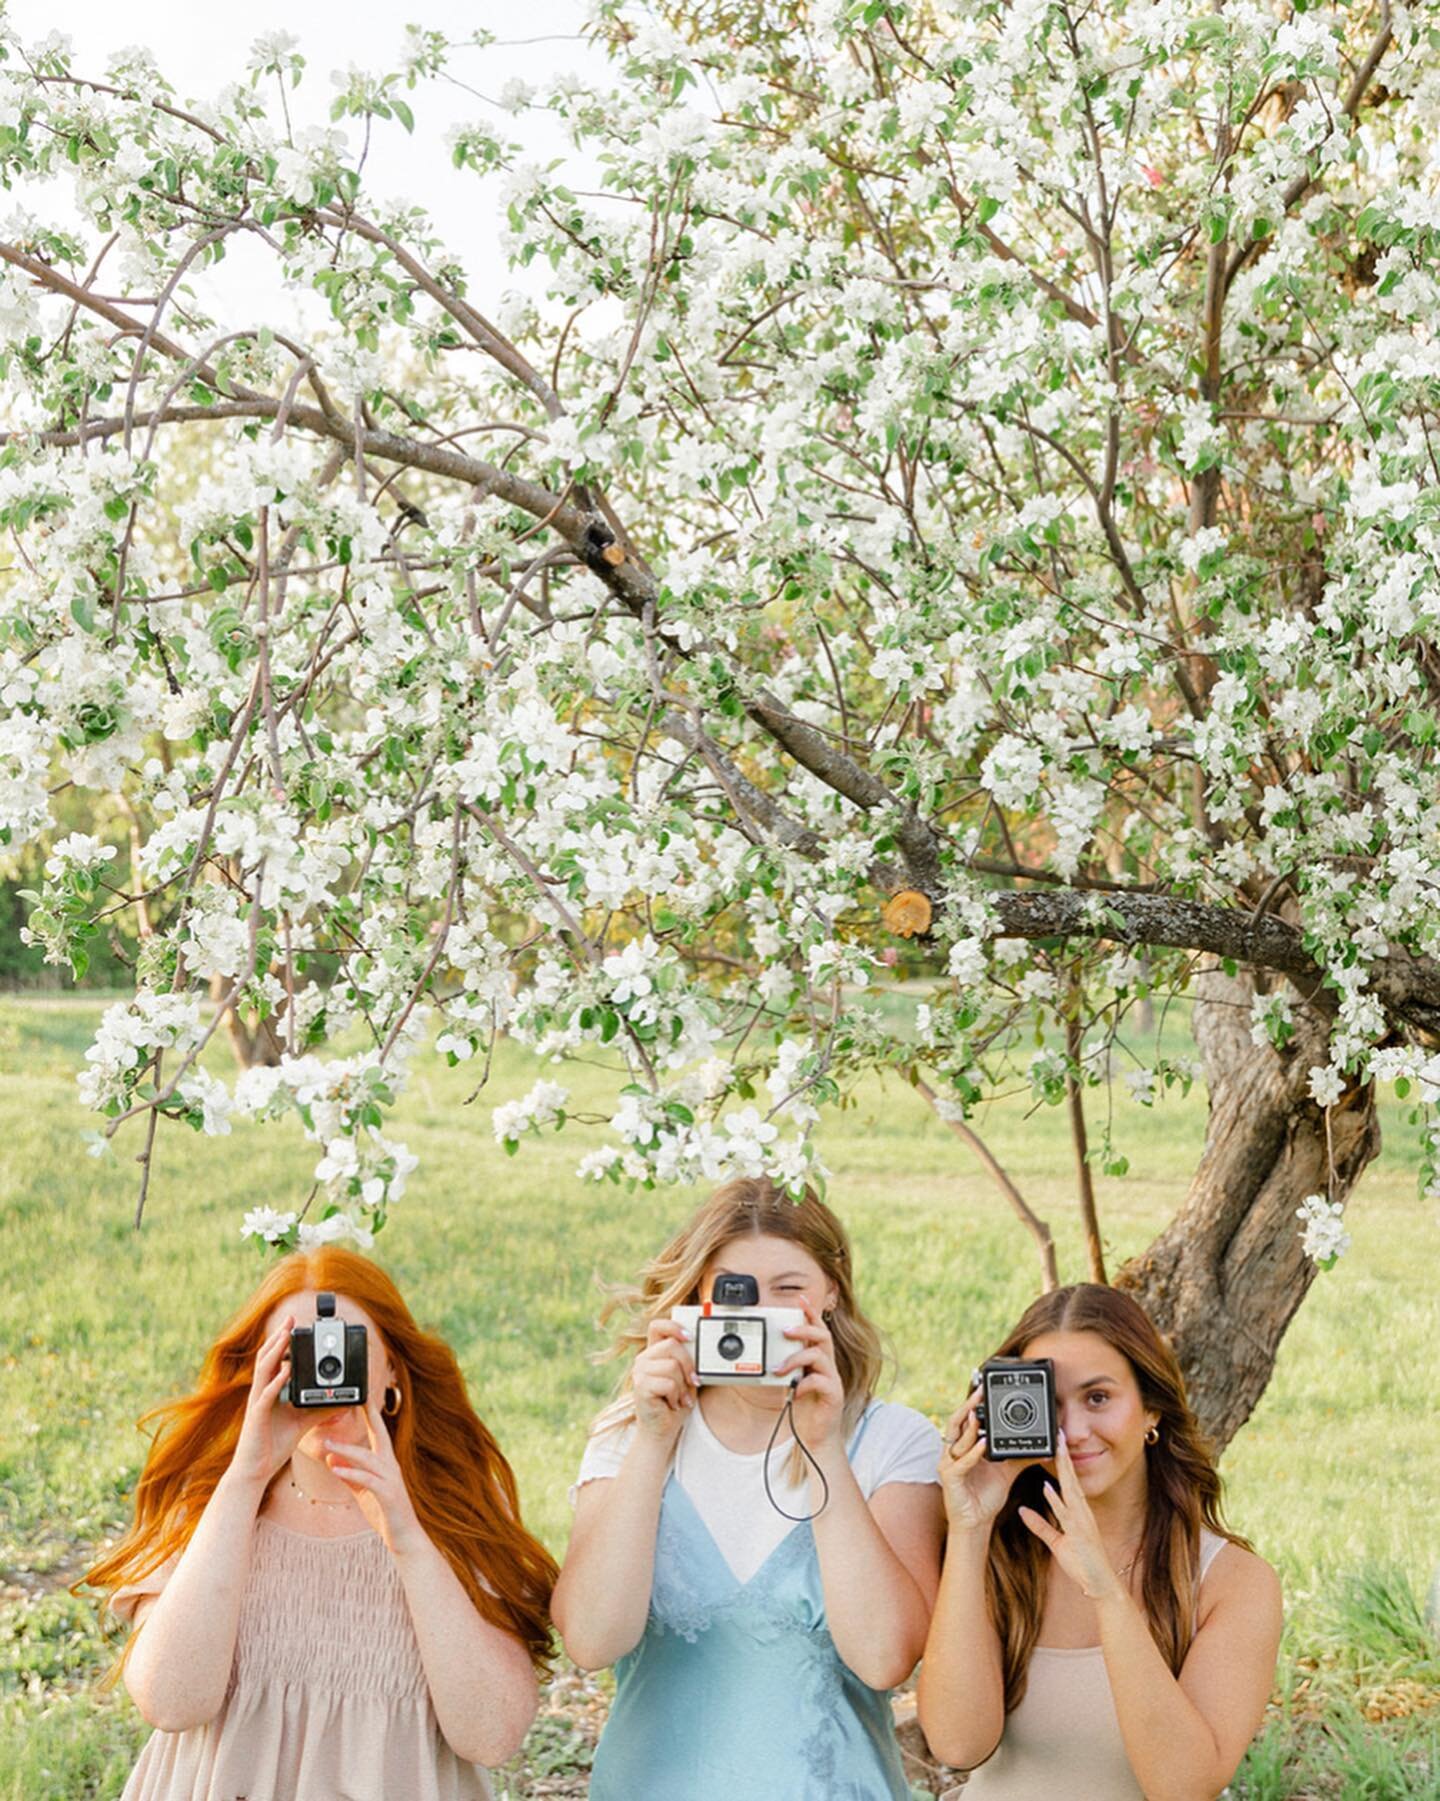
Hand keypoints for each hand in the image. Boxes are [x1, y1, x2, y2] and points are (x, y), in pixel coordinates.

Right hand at [229, 1317, 324, 1490]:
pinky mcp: (256, 1417)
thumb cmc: (274, 1446)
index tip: (296, 1326)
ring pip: (264, 1370)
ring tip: (287, 1334)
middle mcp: (261, 1393)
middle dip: (279, 1337)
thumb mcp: (302, 1424)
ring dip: (275, 1351)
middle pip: (267, 1358)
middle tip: (291, 1319)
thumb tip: (340, 1401)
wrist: (255, 1471)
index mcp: (270, 1392)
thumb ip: (319, 1411)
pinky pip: (265, 1395)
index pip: (275, 1361)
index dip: (283, 1342)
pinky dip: (276, 1381)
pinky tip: (286, 1371)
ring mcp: (257, 1403)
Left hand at [323, 1392, 424, 1556]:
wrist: (404, 1538)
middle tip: (354, 1399)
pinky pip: (367, 1481)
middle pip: (379, 1435)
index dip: (370, 1414)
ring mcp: (391, 1480)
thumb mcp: (362, 1491)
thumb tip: (331, 1458)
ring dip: (346, 1449)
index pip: (379, 1432)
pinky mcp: (388, 1495)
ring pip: (368, 1458)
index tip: (362, 1396)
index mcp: (386, 1463)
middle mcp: (391, 1466)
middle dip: (368, 1416)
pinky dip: (351, 1473)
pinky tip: (336, 1470)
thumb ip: (348, 1474)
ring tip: (327, 1444)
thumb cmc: (385, 1513)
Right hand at [631, 1319, 697, 1445]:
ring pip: (672, 1366)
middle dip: (689, 1365)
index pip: (658, 1326)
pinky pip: (668, 1383)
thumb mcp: (686, 1378)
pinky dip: (677, 1395)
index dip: (674, 1326)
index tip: (690, 1336)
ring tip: (679, 1397)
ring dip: (682, 1386)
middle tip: (693, 1381)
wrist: (662, 1431)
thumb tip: (703, 1346)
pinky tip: (673, 1404)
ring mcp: (639, 1372)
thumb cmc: (675, 1403)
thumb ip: (688, 1361)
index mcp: (654, 1353)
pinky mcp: (640, 1386)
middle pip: (672, 1345)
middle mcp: (644, 1359)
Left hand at [776, 1300, 844, 1454]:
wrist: (815, 1438)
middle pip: (823, 1337)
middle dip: (804, 1329)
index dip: (810, 1313)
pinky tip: (794, 1392)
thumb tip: (767, 1356)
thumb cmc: (803, 1409)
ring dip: (796, 1359)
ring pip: (820, 1356)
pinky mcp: (833, 1396)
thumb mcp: (791, 1383)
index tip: (800, 1299)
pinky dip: (805, 1384)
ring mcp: (832, 1380)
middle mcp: (827, 1366)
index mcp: (817, 1360)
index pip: (817, 1330)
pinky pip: (821, 1382)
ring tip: (779, 1369)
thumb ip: (786, 1368)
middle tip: (785, 1331)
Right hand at [936, 1390, 1034, 1533]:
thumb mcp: (1008, 1472)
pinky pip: (960, 1463)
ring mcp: (949, 1463)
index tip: (985, 1389)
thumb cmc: (986, 1496)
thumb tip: (1043, 1448)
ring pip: (956, 1439)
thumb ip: (1021, 1457)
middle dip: (968, 1405)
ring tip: (981, 1415)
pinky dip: (972, 1453)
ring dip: (969, 1427)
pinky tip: (984, 1445)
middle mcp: (954, 1451)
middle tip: (981, 1391)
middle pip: (957, 1421)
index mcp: (966, 1446)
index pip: (967, 1419)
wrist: (977, 1522)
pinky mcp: (950, 1478)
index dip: (974, 1403)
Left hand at [1017, 1433, 1129, 1600]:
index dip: (1062, 1462)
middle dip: (1064, 1457)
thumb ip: (1040, 1525)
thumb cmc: (1082, 1564)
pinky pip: (1066, 1514)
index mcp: (1077, 1513)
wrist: (1100, 1585)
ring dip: (1064, 1470)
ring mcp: (1082, 1522)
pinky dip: (1057, 1500)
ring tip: (1057, 1449)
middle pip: (1072, 1479)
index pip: (1069, 1481)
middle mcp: (1081, 1513)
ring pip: (1071, 1490)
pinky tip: (1048, 1487)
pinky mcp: (1079, 1535)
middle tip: (1058, 1434)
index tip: (1055, 1443)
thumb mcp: (1057, 1542)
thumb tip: (1022, 1510)